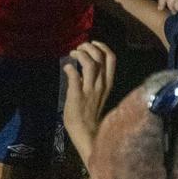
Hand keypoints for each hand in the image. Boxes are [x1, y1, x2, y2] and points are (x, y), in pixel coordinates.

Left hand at [62, 41, 115, 163]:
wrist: (87, 134)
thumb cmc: (90, 115)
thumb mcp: (97, 94)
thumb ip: (93, 81)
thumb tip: (81, 69)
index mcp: (107, 84)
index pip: (112, 59)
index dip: (102, 47)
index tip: (93, 43)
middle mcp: (101, 85)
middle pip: (102, 57)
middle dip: (90, 47)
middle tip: (80, 48)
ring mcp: (90, 90)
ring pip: (91, 64)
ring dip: (80, 55)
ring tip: (73, 54)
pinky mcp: (78, 96)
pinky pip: (74, 76)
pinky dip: (69, 68)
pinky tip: (66, 68)